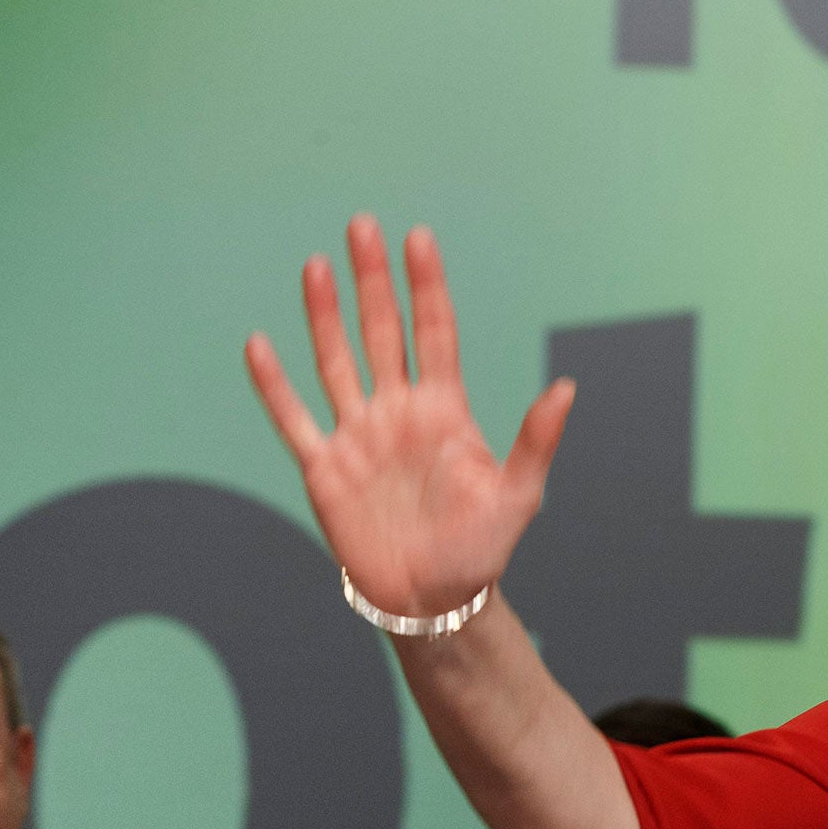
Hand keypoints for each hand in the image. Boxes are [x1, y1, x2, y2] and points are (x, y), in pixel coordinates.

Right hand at [245, 216, 575, 619]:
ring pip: (336, 362)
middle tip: (363, 225)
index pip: (434, 333)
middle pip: (382, 332)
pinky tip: (260, 345)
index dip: (425, 286)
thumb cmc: (481, 552)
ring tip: (317, 265)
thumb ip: (536, 442)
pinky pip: (293, 419)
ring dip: (325, 315)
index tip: (418, 238)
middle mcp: (398, 413)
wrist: (435, 603)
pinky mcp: (325, 469)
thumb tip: (567, 388)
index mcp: (444, 412)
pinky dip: (274, 386)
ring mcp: (359, 437)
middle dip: (373, 281)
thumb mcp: (518, 496)